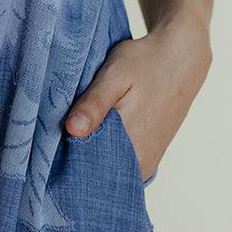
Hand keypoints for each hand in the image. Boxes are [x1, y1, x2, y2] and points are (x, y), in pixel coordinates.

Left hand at [63, 11, 211, 181]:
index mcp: (133, 144)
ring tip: (81, 132)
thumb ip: (94, 104)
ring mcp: (148, 162)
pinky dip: (106, 154)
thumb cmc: (146, 62)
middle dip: (77, 159)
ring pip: (109, 170)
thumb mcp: (115, 75)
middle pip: (97, 173)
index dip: (66, 158)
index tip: (50, 145)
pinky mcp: (150, 157)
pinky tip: (97, 135)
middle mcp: (142, 161)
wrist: (181, 58)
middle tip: (63, 133)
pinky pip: (121, 166)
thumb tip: (72, 129)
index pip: (87, 169)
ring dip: (92, 156)